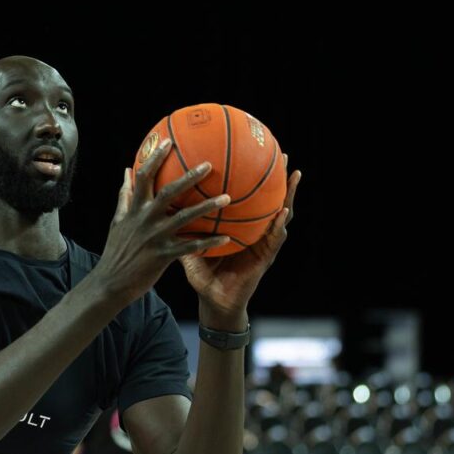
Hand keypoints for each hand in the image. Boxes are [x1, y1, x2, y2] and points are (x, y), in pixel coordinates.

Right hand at [94, 138, 230, 304]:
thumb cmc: (116, 251)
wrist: (110, 282)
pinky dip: (209, 242)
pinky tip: (227, 237)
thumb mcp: (117, 221)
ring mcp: (155, 237)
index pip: (143, 177)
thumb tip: (126, 171)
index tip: (169, 141)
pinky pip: (191, 246)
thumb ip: (124, 196)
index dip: (155, 158)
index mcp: (134, 209)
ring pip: (184, 217)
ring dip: (207, 206)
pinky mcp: (163, 256)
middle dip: (189, 177)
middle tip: (209, 165)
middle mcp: (145, 219)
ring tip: (227, 198)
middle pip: (169, 192)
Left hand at [181, 155, 301, 327]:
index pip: (249, 197)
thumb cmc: (203, 273)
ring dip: (288, 195)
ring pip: (280, 215)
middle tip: (283, 154)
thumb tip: (160, 204)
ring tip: (294, 176)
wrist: (213, 301)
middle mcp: (254, 231)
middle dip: (278, 178)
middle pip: (269, 200)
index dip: (254, 177)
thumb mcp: (189, 245)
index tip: (256, 152)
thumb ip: (180, 225)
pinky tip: (284, 212)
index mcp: (239, 226)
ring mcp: (262, 243)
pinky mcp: (264, 258)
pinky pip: (274, 240)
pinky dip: (279, 225)